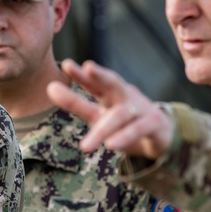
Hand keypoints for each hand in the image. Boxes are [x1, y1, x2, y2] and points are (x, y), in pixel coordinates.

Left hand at [47, 58, 173, 159]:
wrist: (160, 133)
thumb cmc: (123, 121)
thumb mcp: (98, 114)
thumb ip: (77, 103)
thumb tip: (50, 87)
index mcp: (110, 93)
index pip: (94, 82)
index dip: (81, 75)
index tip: (66, 65)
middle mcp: (124, 97)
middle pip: (114, 83)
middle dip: (102, 75)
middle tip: (88, 67)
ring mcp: (141, 109)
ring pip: (121, 115)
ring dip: (104, 129)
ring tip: (85, 147)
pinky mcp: (153, 124)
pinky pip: (138, 130)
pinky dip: (125, 136)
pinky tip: (111, 145)